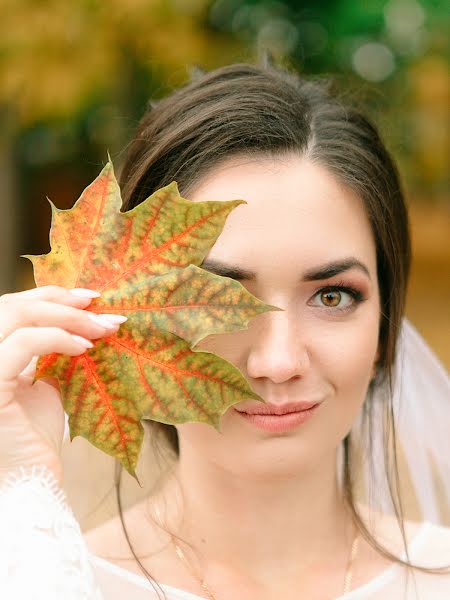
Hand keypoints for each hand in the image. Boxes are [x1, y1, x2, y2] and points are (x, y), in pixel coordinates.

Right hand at [0, 285, 126, 486]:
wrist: (29, 480)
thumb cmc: (35, 437)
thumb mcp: (44, 384)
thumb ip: (49, 353)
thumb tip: (78, 325)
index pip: (13, 307)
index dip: (50, 294)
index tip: (91, 296)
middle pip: (13, 305)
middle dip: (63, 301)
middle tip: (101, 308)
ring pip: (16, 316)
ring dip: (66, 316)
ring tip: (101, 327)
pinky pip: (21, 344)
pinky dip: (57, 338)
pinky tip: (84, 347)